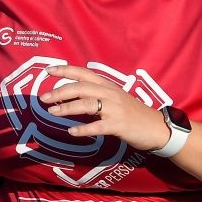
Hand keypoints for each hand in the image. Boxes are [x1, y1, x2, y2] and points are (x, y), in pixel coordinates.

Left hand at [38, 65, 172, 151]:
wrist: (158, 128)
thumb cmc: (134, 114)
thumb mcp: (115, 99)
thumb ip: (96, 96)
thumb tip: (71, 96)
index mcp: (108, 86)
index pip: (84, 73)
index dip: (65, 71)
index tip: (48, 71)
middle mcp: (110, 94)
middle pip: (81, 88)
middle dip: (60, 91)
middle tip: (43, 98)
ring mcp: (115, 109)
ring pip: (87, 104)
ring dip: (67, 108)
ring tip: (52, 112)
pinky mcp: (119, 125)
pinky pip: (98, 126)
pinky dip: (83, 129)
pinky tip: (71, 131)